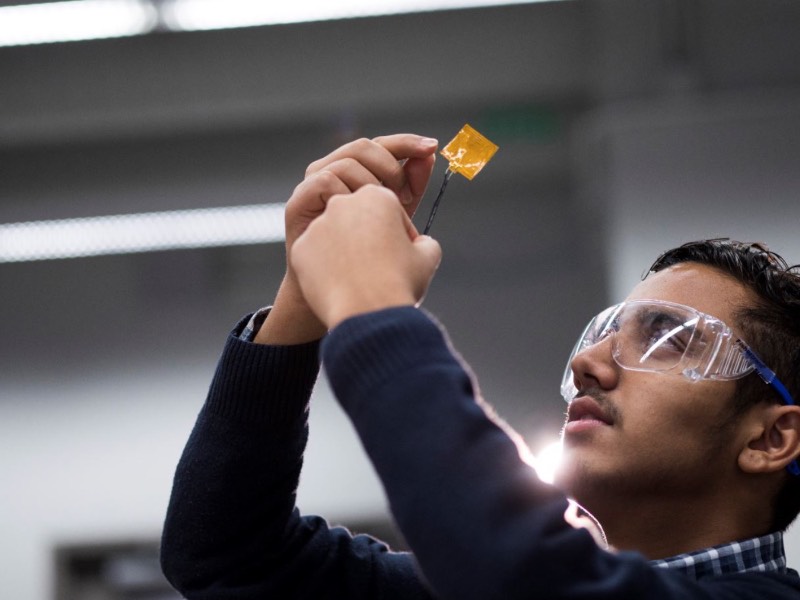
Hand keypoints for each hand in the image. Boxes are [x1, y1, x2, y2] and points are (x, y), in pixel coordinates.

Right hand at [256, 134, 437, 343]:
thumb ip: (411, 188)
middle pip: (364, 146)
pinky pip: (324, 181)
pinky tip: (356, 220)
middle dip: (390, 166)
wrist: (343, 295)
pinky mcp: (299, 202)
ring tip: (381, 215)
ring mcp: (314, 186)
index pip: (384, 146)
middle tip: (404, 196)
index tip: (432, 147)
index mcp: (359, 174)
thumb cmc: (370, 259)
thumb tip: (428, 156)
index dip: (408, 143)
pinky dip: (344, 194)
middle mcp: (334, 172)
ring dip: (370, 184)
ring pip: (346, 162)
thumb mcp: (397, 220)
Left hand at [290, 184, 441, 329]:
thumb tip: (421, 243)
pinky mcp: (300, 248)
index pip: (388, 211)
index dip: (398, 235)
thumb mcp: (428, 259)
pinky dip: (324, 269)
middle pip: (357, 220)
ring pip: (334, 237)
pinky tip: (338, 286)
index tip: (400, 256)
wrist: (367, 314)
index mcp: (377, 198)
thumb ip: (425, 243)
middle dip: (367, 239)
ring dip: (344, 253)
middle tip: (376, 268)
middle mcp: (343, 204)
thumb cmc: (400, 285)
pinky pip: (314, 257)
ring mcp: (318, 225)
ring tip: (357, 281)